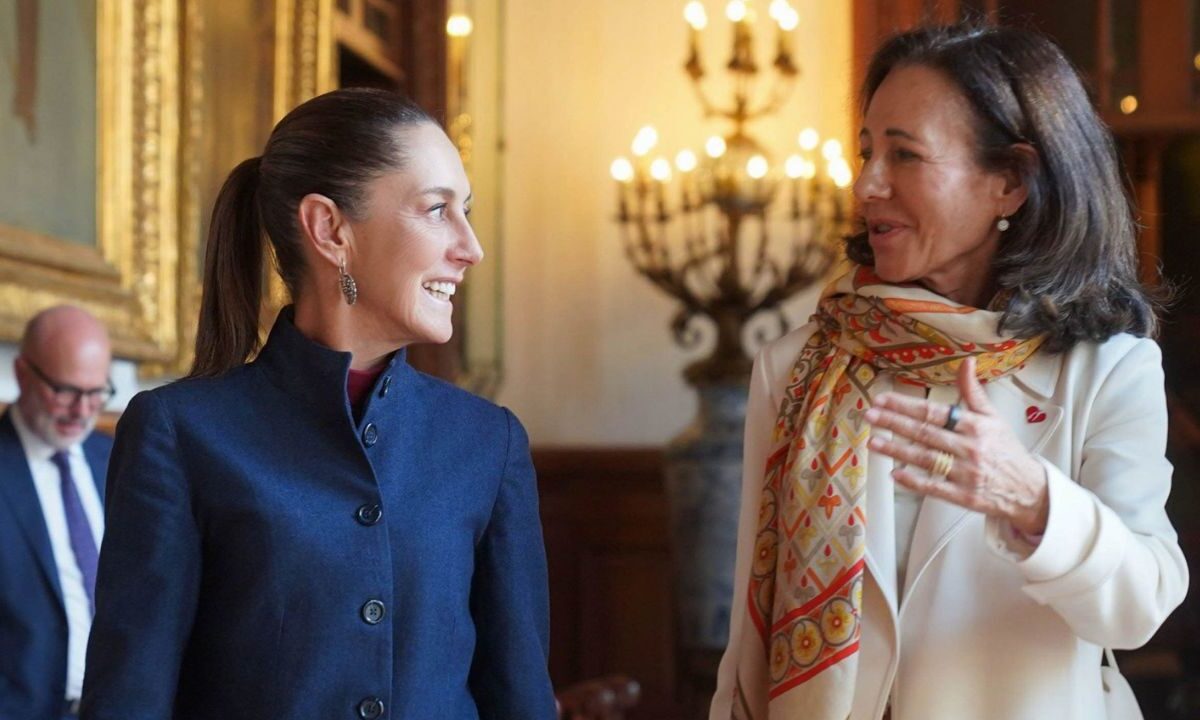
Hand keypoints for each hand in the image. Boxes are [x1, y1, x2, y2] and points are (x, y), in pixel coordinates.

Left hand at [863, 356, 1049, 534]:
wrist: (1029, 489)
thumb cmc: (1005, 450)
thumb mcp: (992, 417)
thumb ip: (973, 391)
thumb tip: (967, 362)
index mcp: (975, 426)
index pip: (934, 412)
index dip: (906, 405)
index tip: (883, 399)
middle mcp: (970, 447)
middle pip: (925, 433)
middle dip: (894, 423)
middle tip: (870, 415)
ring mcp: (966, 473)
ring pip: (926, 459)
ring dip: (897, 450)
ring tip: (874, 442)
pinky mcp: (964, 496)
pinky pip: (935, 487)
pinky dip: (914, 481)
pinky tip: (895, 473)